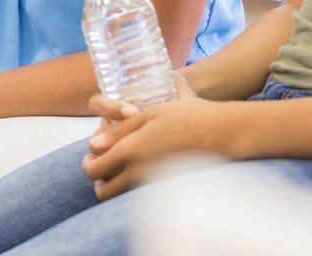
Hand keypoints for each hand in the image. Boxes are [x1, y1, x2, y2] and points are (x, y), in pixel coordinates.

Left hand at [83, 79, 226, 200]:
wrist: (223, 132)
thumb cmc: (185, 116)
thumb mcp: (148, 115)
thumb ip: (118, 131)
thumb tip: (93, 147)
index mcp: (131, 150)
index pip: (95, 168)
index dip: (88, 163)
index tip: (91, 156)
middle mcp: (141, 171)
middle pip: (103, 190)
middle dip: (97, 179)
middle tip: (100, 165)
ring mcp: (155, 182)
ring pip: (121, 196)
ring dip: (113, 185)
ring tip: (118, 171)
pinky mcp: (167, 188)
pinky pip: (140, 194)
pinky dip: (133, 187)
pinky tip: (141, 171)